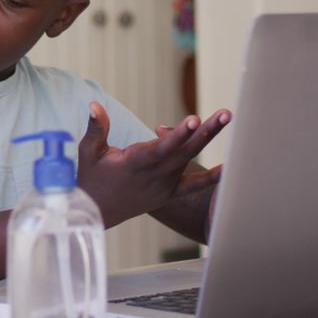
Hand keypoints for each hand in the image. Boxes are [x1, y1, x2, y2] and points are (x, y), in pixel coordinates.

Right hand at [76, 102, 229, 227]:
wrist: (96, 213)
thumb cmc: (91, 178)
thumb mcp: (89, 152)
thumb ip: (96, 128)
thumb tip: (94, 104)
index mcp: (133, 165)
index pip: (159, 149)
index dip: (177, 135)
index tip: (194, 119)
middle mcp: (152, 177)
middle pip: (183, 151)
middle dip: (204, 131)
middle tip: (225, 113)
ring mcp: (163, 186)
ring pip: (188, 160)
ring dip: (206, 139)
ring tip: (225, 117)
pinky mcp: (168, 194)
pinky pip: (192, 186)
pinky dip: (210, 179)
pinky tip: (228, 167)